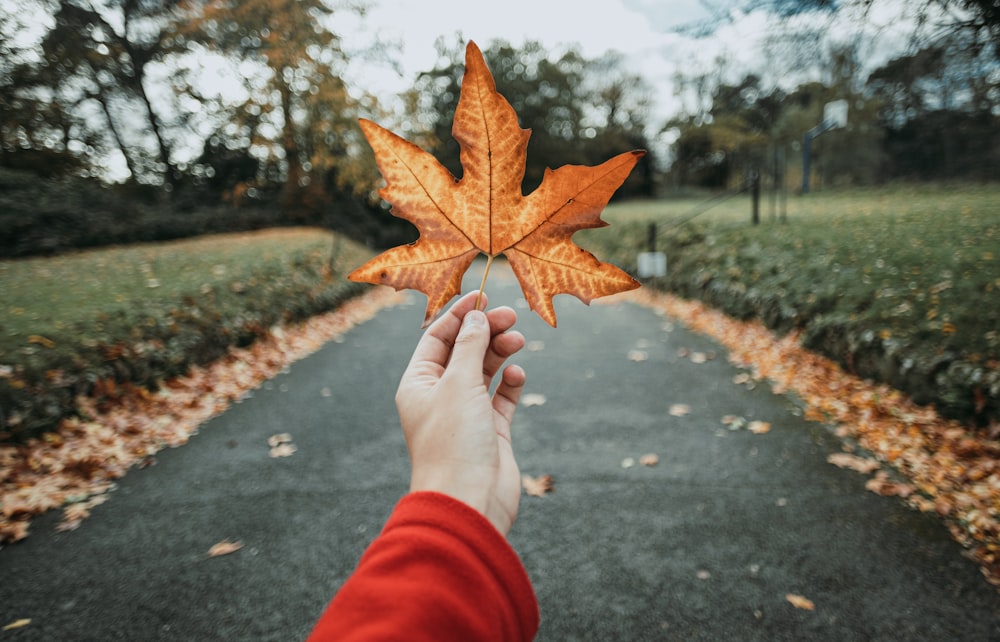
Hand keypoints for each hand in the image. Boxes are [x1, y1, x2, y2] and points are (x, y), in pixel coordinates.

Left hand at [395, 291, 526, 535]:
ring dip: (501, 352)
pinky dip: (511, 383)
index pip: (437, 338)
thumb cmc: (453, 442)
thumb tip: (477, 318)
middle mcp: (439, 396)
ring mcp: (466, 414)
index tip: (484, 296)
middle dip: (486, 331)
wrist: (469, 501)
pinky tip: (518, 375)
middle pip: (464, 351)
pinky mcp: (491, 431)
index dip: (460, 315)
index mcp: (418, 384)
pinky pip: (502, 397)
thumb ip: (470, 347)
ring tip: (518, 341)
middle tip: (511, 315)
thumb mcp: (459, 384)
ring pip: (485, 371)